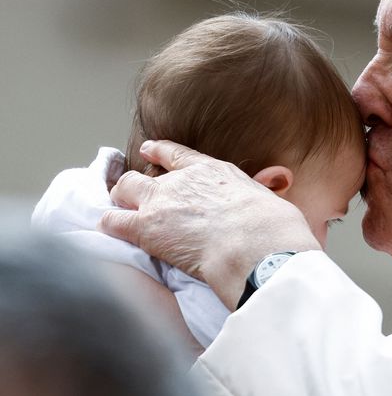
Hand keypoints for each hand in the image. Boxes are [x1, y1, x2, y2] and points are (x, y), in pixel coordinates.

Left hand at [99, 140, 320, 309]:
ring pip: (123, 191)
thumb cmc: (272, 227)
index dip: (159, 152)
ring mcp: (161, 202)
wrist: (257, 246)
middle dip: (135, 186)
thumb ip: (259, 195)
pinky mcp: (146, 228)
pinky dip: (109, 226)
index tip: (150, 150)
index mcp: (213, 170)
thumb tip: (278, 191)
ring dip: (120, 204)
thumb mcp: (269, 200)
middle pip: (142, 175)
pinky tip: (110, 233)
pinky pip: (112, 222)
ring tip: (120, 216)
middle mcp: (182, 180)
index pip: (177, 154)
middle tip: (132, 196)